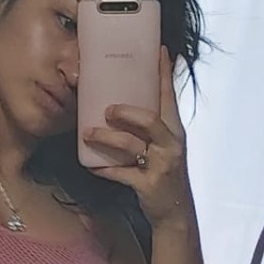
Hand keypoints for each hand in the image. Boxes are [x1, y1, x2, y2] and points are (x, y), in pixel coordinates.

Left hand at [82, 48, 194, 227]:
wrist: (175, 213)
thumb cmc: (165, 174)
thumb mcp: (164, 147)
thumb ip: (152, 127)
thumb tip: (125, 104)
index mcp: (174, 131)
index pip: (169, 97)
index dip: (164, 73)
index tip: (159, 51)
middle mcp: (171, 145)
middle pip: (150, 120)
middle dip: (126, 112)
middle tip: (107, 109)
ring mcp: (161, 166)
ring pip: (131, 146)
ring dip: (106, 139)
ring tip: (88, 133)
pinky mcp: (148, 186)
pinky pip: (121, 174)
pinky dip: (104, 169)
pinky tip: (90, 165)